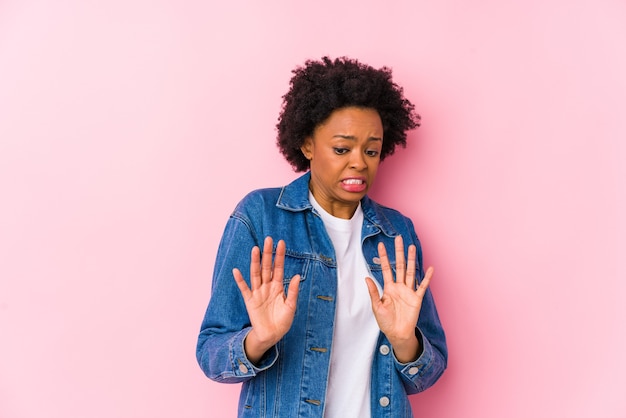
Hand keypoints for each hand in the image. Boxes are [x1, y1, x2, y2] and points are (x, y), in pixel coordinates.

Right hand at [233, 237, 299, 363]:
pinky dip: (240, 280)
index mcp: (278, 287)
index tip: (281, 243)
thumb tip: (298, 276)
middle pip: (266, 267)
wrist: (272, 336)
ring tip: (255, 249)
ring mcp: (258, 293)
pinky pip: (244, 289)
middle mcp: (267, 287)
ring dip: (255, 262)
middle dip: (268, 254)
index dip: (280, 256)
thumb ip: (293, 291)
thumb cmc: (282, 321)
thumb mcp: (291, 306)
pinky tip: (236, 271)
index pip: (279, 268)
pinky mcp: (250, 301)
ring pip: (256, 274)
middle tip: (268, 239)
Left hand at [365, 235, 433, 362]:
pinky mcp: (416, 299)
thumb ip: (373, 292)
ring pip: (411, 272)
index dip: (384, 257)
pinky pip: (422, 286)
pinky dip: (427, 278)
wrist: (397, 333)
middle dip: (399, 252)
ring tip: (412, 247)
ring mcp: (408, 291)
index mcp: (388, 288)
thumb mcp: (376, 307)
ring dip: (412, 259)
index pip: (386, 268)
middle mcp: (399, 286)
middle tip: (398, 238)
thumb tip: (366, 278)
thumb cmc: (385, 321)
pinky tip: (430, 268)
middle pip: (400, 265)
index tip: (381, 245)